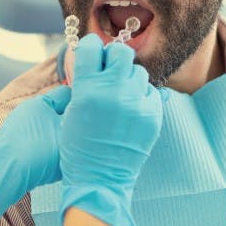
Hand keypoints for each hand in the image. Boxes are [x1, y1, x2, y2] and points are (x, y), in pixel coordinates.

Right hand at [60, 34, 165, 225]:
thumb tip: (95, 56)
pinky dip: (141, 98)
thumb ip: (84, 81)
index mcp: (87, 88)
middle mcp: (114, 91)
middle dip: (114, 59)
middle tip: (109, 71)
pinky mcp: (153, 114)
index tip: (92, 53)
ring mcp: (136, 102)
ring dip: (128, 79)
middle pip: (121, 52)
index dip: (91, 48)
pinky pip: (150, 92)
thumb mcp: (72, 109)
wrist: (99, 179)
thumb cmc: (78, 145)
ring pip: (138, 72)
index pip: (92, 46)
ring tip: (120, 97)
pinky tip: (130, 111)